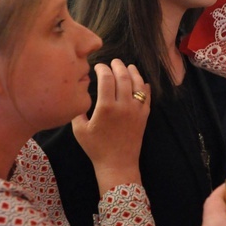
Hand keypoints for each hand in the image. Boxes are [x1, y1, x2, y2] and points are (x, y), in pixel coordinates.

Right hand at [72, 59, 150, 194]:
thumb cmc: (96, 148)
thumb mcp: (79, 130)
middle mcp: (123, 105)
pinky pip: (147, 96)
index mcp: (106, 107)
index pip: (106, 79)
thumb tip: (79, 95)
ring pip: (138, 84)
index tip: (98, 66)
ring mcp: (136, 110)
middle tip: (113, 61)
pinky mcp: (144, 116)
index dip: (102, 68)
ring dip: (133, 72)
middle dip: (118, 66)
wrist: (118, 164)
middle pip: (123, 77)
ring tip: (128, 66)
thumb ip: (78, 110)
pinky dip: (145, 86)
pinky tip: (142, 82)